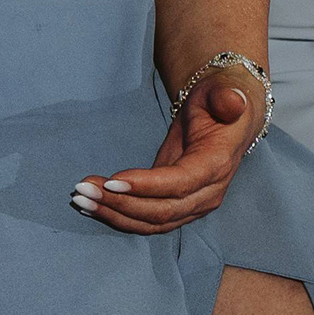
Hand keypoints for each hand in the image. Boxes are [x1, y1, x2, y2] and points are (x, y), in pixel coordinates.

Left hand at [73, 67, 260, 231]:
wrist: (226, 119)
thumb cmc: (219, 101)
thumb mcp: (221, 92)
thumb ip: (226, 98)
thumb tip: (232, 102)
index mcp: (217, 165)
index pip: (180, 184)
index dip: (147, 186)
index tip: (112, 180)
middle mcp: (208, 193)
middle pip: (162, 211)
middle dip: (120, 203)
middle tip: (83, 189)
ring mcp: (194, 206)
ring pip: (152, 222)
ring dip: (114, 214)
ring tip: (81, 199)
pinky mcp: (178, 208)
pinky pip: (148, 221)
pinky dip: (119, 217)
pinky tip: (93, 206)